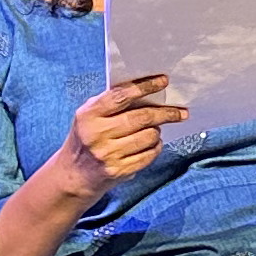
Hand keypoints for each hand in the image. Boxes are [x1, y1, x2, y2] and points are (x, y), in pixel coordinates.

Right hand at [55, 74, 185, 204]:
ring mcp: (107, 154)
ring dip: (157, 131)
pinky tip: (151, 144)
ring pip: (149, 136)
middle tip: (181, 111)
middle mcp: (96, 134)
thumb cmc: (87, 138)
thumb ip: (112, 102)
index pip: (121, 96)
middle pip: (141, 118)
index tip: (163, 81)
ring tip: (154, 130)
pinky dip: (155, 147)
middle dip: (165, 113)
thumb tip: (148, 89)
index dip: (145, 87)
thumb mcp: (89, 116)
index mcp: (88, 115)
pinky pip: (149, 155)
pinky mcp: (119, 171)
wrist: (74, 175)